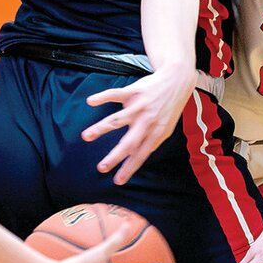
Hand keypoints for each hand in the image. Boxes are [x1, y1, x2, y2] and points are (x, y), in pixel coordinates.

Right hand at [83, 65, 195, 184]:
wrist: (177, 81)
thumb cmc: (169, 107)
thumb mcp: (166, 128)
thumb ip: (152, 142)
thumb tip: (138, 157)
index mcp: (156, 133)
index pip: (141, 154)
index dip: (130, 168)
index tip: (118, 180)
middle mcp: (146, 122)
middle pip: (128, 142)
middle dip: (115, 157)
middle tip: (101, 168)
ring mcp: (139, 106)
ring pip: (117, 120)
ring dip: (100, 128)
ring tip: (85, 137)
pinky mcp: (133, 92)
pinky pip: (115, 94)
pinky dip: (102, 97)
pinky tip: (90, 102)